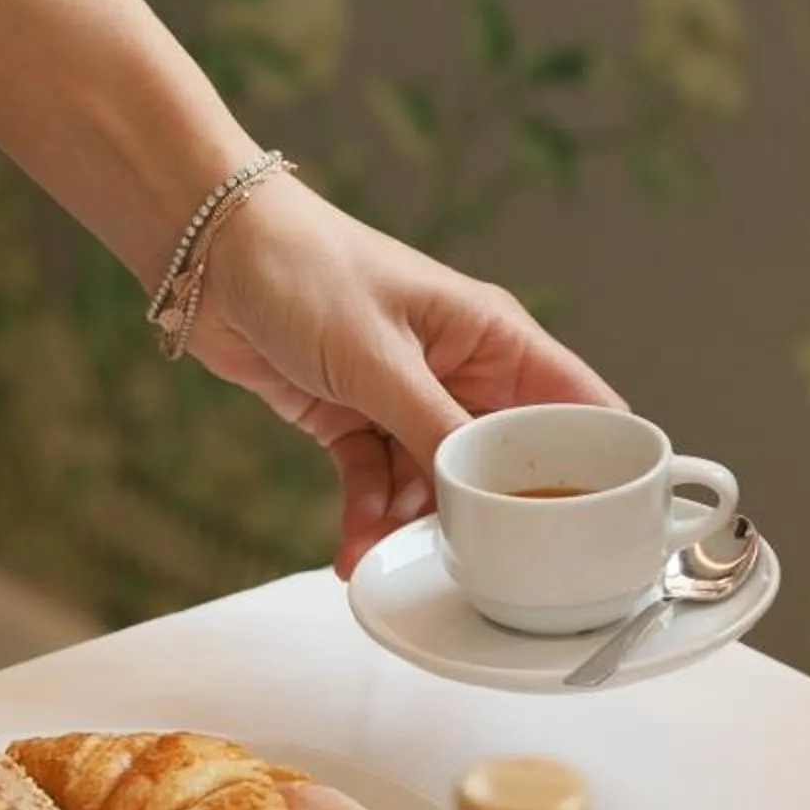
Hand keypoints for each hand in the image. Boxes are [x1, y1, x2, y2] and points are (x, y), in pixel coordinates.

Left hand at [191, 175, 623, 575]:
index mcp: (492, 335)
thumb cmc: (304, 268)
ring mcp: (409, 396)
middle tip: (475, 554)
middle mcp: (461, 368)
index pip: (575, 404)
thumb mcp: (379, 359)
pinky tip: (353, 542)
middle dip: (485, 509)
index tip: (600, 522)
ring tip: (382, 548)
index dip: (597, 462)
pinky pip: (379, 479)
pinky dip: (366, 511)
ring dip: (410, 520)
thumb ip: (435, 431)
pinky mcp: (357, 417)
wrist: (208, 255)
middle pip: (502, 457)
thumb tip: (482, 495)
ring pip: (435, 479)